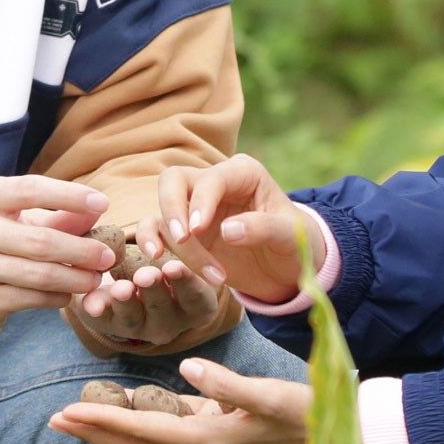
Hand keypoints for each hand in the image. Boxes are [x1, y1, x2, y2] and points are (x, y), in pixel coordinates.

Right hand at [0, 175, 114, 337]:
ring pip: (39, 275)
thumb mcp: (18, 218)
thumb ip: (58, 215)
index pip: (32, 189)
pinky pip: (32, 299)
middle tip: (108, 257)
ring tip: (95, 278)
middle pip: (41, 241)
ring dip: (75, 279)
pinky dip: (58, 297)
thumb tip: (98, 213)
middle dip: (82, 251)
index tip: (103, 204)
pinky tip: (70, 294)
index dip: (70, 196)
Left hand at [48, 357, 310, 443]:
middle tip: (53, 420)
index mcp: (207, 439)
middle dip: (94, 432)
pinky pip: (168, 426)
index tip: (66, 413)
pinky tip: (129, 406)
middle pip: (134, 442)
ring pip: (147, 436)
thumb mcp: (270, 396)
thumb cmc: (309, 416)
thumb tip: (187, 367)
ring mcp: (210, 440)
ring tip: (78, 417)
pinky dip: (142, 419)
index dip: (102, 421)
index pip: (142, 429)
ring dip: (111, 427)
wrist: (341, 441)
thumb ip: (228, 384)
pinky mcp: (220, 430)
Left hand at [73, 224, 232, 351]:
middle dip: (152, 291)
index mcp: (197, 304)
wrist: (135, 263)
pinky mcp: (111, 325)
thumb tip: (153, 250)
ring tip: (120, 288)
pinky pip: (103, 321)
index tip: (172, 267)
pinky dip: (97, 312)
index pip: (197, 297)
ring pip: (133, 319)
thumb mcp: (168, 233)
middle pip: (163, 311)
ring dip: (125, 303)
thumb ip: (163, 234)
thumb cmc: (164, 247)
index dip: (186, 282)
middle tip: (144, 276)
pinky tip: (91, 303)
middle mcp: (172, 322)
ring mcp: (141, 328)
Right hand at [152, 155, 317, 304]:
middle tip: (182, 238)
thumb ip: (263, 228)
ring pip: (162, 209)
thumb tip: (228, 230)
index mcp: (242, 174)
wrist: (286, 270)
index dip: (201, 201)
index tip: (197, 230)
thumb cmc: (294, 245)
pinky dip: (150, 242)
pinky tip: (158, 260)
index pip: (212, 178)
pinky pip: (155, 231)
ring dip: (166, 236)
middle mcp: (213, 185)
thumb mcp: (290, 236)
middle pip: (174, 180)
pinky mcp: (182, 233)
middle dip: (172, 207)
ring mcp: (193, 208)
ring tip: (170, 261)